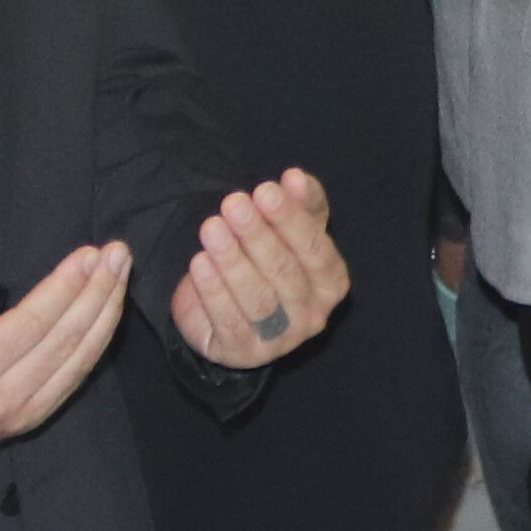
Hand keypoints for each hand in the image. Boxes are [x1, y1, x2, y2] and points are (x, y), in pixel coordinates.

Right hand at [0, 216, 124, 452]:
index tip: (90, 252)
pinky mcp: (31, 421)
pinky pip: (75, 379)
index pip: (30, 324)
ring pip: (79, 362)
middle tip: (118, 253)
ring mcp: (19, 417)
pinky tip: (110, 310)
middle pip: (64, 342)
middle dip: (97, 293)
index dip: (64, 287)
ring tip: (122, 273)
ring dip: (106, 314)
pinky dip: (98, 343)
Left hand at [176, 166, 352, 369]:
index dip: (290, 219)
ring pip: (257, 298)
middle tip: (232, 203)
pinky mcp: (243, 353)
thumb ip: (299, 203)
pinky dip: (213, 291)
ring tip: (211, 228)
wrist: (231, 311)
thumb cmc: (269, 262)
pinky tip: (199, 263)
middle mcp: (312, 315)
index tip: (264, 190)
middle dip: (257, 235)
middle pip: (285, 272)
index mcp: (331, 282)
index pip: (315, 249)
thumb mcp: (289, 230)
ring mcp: (279, 340)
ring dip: (232, 260)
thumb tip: (296, 178)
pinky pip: (229, 321)